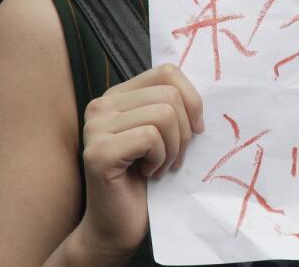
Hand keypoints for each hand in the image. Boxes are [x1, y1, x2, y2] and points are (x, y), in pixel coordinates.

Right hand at [77, 64, 203, 258]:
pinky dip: (161, 158)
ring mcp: (95, 128)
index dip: (192, 99)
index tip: (195, 129)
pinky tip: (149, 173)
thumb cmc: (147, 178)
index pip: (167, 72)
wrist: (120, 224)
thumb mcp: (164, 133)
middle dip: (184, 130)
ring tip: (161, 166)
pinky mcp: (98, 152)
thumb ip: (172, 105)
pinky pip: (151, 137)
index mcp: (117, 96)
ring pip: (163, 115)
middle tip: (174, 157)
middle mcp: (100, 106)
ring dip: (174, 147)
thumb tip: (204, 92)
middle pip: (169, 95)